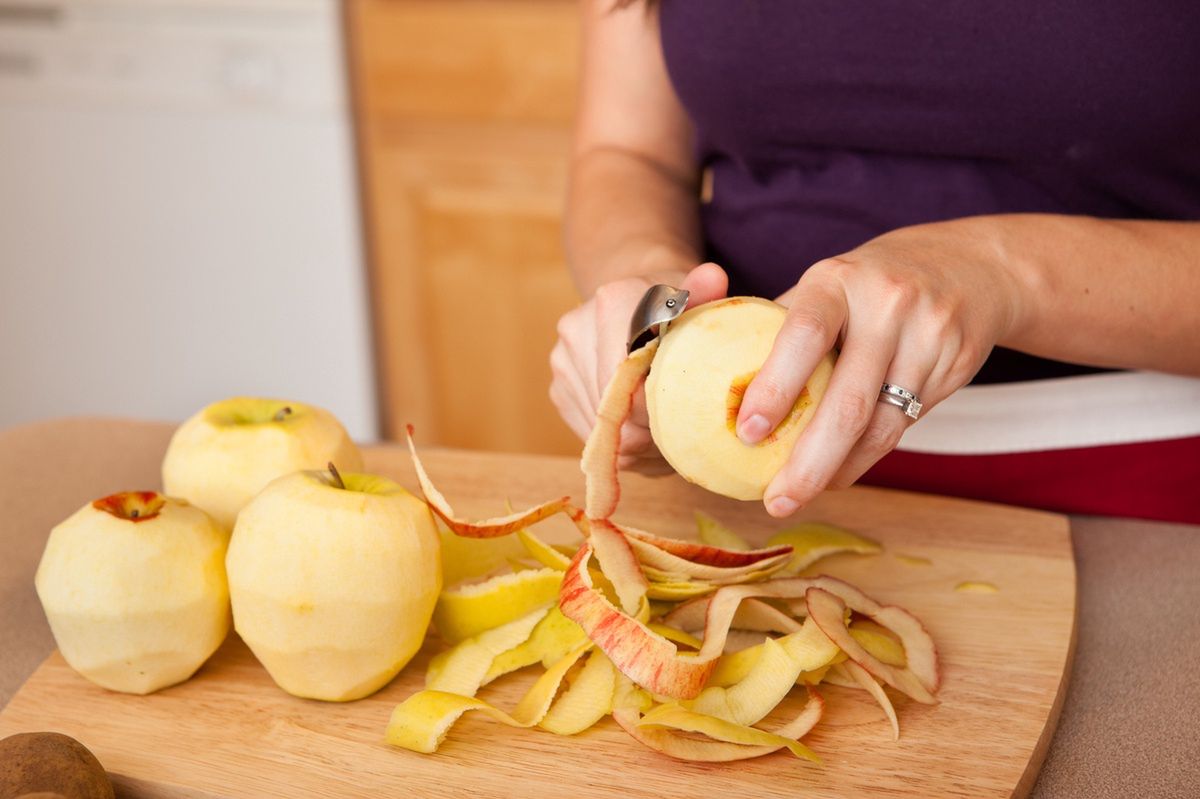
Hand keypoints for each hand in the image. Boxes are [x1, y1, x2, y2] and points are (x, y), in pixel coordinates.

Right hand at [550, 263, 728, 466]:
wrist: (637, 301)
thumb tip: (713, 277)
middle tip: (683, 432)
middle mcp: (577, 331)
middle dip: (651, 431)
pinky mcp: (559, 389)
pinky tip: (642, 428)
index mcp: (612, 304)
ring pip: (603, 430)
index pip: (634, 380)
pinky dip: (620, 440)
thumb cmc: (676, 307)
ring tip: (665, 428)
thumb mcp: (697, 298)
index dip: (663, 410)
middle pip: (616, 411)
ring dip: (636, 440)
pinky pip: (591, 433)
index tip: (689, 419)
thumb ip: (705, 292)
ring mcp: (563, 362)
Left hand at [734, 220, 1027, 515]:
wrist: (972, 266)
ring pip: (880, 426)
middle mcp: (887, 305)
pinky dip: (865, 457)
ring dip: (836, 471)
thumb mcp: (827, 284)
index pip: (804, 335)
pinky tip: (838, 472)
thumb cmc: (871, 282)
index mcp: (838, 280)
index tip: (746, 432)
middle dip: (808, 462)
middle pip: (848, 401)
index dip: (775, 387)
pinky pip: (902, 427)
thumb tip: (721, 386)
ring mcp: (928, 337)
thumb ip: (781, 327)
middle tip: (774, 501)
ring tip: (799, 495)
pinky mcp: (954, 367)